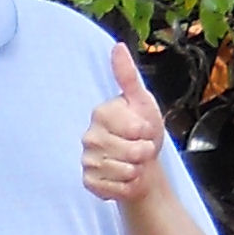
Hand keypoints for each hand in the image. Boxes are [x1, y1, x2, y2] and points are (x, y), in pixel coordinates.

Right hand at [81, 42, 166, 203]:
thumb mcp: (142, 101)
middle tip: (142, 149)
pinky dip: (127, 186)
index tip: (144, 130)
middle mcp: (89, 135)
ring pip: (124, 171)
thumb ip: (128, 76)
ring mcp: (87, 160)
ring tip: (134, 163)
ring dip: (137, 170)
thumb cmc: (144, 132)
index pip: (134, 128)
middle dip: (144, 153)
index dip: (146, 132)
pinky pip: (115, 188)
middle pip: (130, 151)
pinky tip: (125, 178)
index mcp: (101, 113)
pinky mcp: (89, 181)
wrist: (143, 164)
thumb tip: (118, 46)